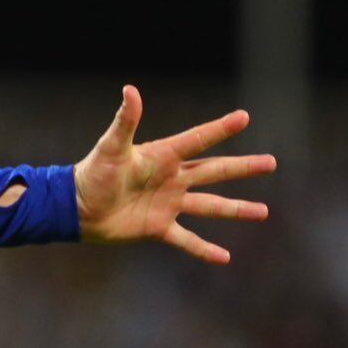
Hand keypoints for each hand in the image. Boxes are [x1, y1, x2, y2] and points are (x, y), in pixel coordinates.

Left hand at [74, 86, 272, 263]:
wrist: (75, 209)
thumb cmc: (92, 174)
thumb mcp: (111, 147)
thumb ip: (125, 121)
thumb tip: (130, 89)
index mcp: (163, 157)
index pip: (198, 139)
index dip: (220, 129)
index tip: (244, 117)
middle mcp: (171, 179)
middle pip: (215, 172)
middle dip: (243, 168)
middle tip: (271, 163)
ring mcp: (168, 204)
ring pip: (210, 206)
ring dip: (236, 209)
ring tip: (263, 212)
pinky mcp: (158, 227)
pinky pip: (187, 239)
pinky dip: (204, 249)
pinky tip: (225, 258)